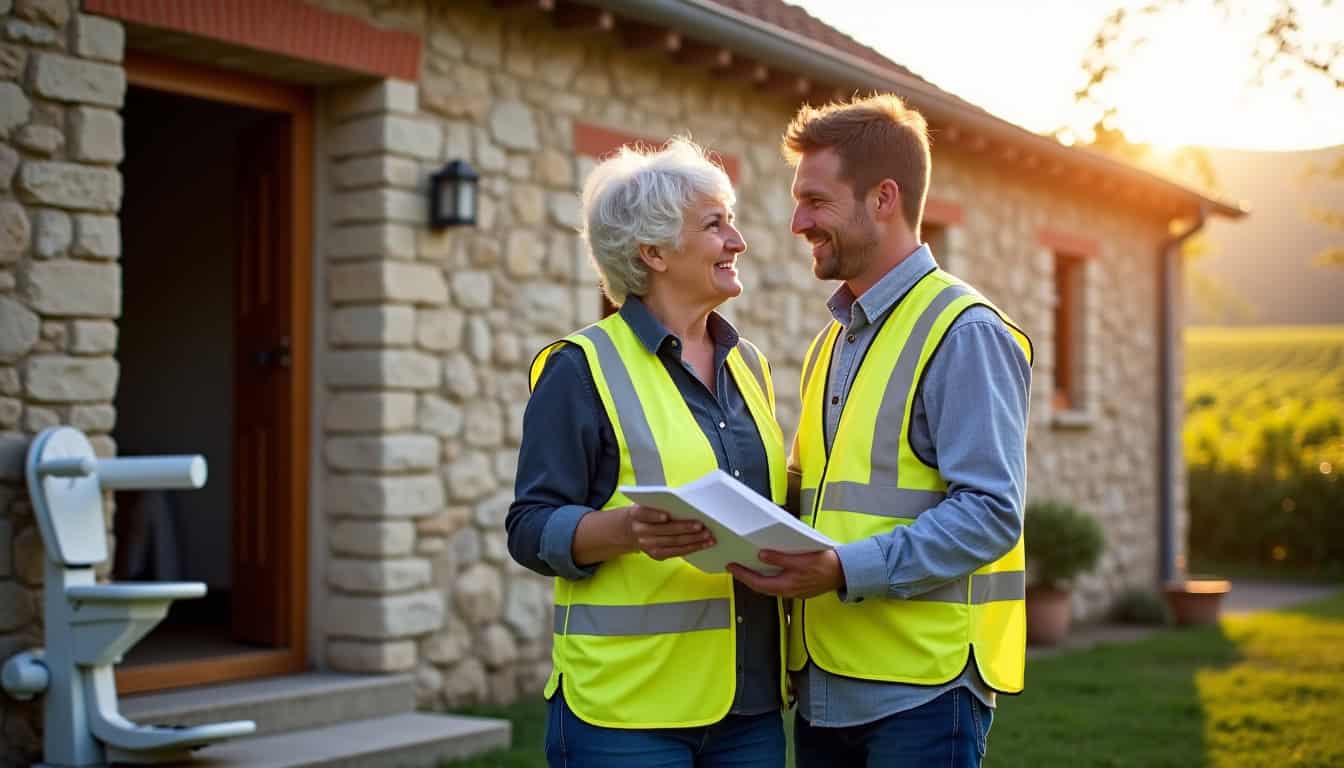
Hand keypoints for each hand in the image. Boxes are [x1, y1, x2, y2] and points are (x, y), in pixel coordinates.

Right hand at [625, 506, 714, 560]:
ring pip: (673, 542)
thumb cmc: (646, 512)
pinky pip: (676, 552)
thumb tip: (686, 503)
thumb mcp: (647, 503)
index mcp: (637, 514)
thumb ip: (660, 503)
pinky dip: (691, 548)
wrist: (631, 530)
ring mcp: (648, 545)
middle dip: (685, 528)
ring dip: (693, 540)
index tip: (666, 516)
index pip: (645, 514)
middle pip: (665, 530)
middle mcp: (640, 531)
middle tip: (701, 525)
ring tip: (707, 536)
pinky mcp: (657, 554)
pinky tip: (703, 544)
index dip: (655, 515)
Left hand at [726, 549, 844, 598]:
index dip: (743, 575)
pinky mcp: (800, 588)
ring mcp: (794, 591)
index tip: (731, 567)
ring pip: (770, 587)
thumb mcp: (802, 559)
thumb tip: (762, 556)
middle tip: (735, 567)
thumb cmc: (826, 565)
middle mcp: (789, 592)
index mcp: (787, 586)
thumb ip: (781, 558)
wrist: (845, 572)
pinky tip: (768, 569)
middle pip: (762, 587)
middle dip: (746, 577)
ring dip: (758, 578)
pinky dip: (770, 577)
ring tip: (748, 567)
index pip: (758, 583)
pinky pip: (779, 584)